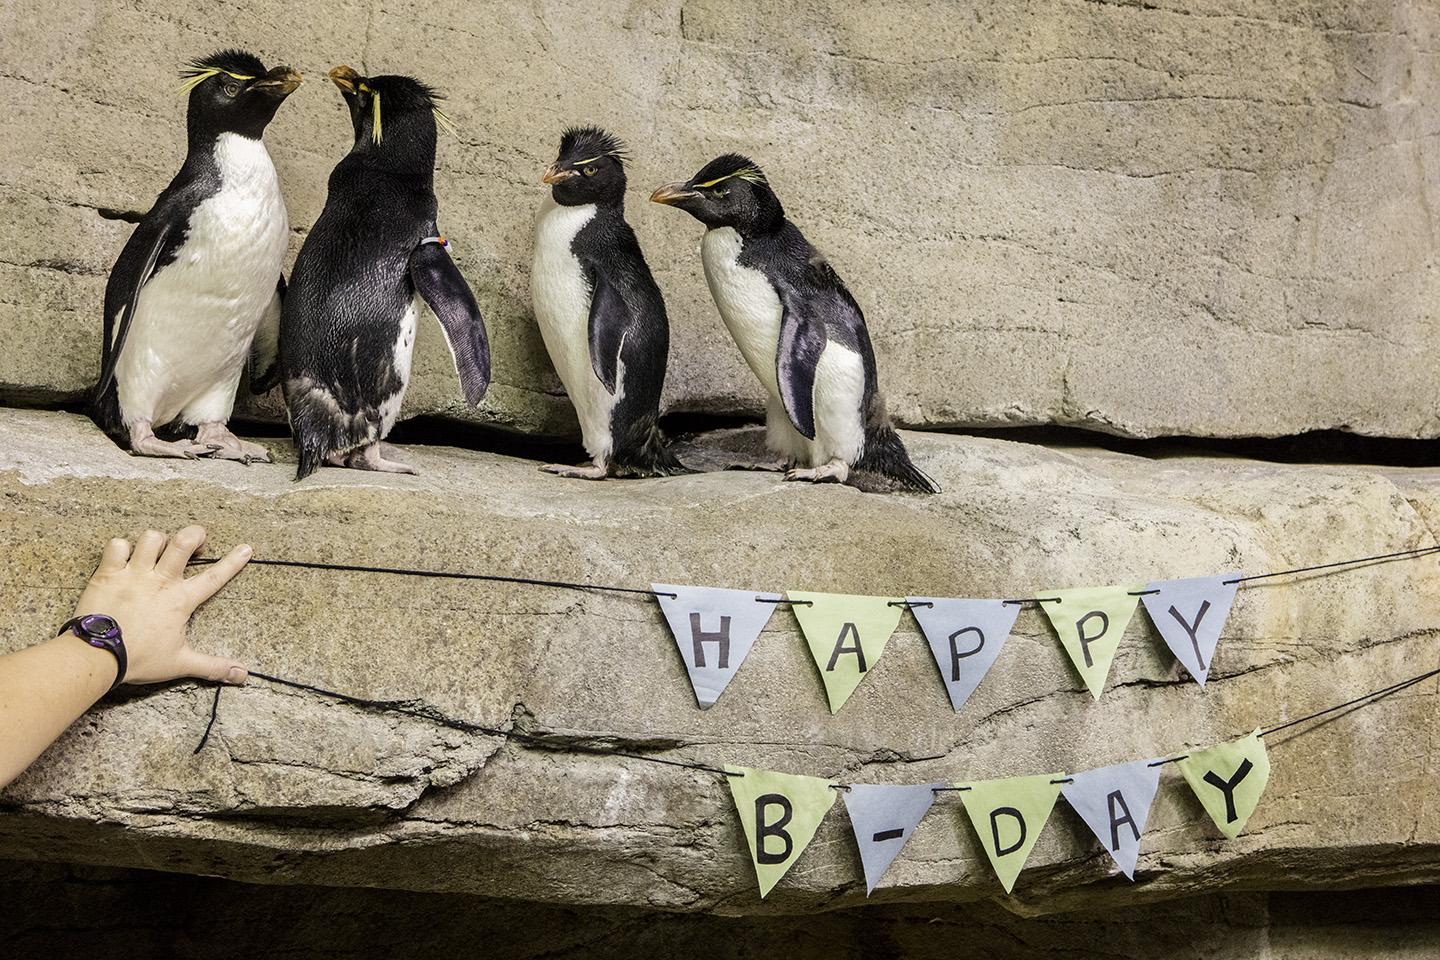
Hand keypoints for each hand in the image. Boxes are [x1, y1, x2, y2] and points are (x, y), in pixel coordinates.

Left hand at [72, 526, 251, 684]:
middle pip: (183, 543)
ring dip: (157, 541)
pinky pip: (117, 545)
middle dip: (194, 534)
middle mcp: (159, 581)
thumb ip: (213, 666)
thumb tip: (242, 675)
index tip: (246, 548)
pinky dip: (121, 547)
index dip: (233, 562)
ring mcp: (133, 574)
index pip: (214, 577)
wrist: (97, 655)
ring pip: (151, 538)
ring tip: (159, 549)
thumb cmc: (139, 659)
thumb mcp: (180, 663)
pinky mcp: (108, 573)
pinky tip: (124, 557)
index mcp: (180, 600)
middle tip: (197, 539)